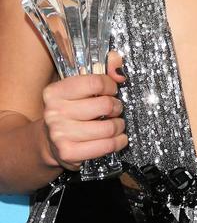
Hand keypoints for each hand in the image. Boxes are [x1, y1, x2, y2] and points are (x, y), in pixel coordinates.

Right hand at [41, 51, 127, 170]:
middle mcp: (54, 112)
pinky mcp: (69, 152)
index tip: (112, 90)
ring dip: (119, 125)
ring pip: (108, 127)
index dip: (111, 85)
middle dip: (117, 107)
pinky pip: (106, 146)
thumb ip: (105, 70)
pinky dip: (118, 142)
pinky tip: (118, 138)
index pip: (95, 82)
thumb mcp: (81, 87)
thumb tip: (120, 72)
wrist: (51, 141)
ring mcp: (60, 134)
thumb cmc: (72, 110)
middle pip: (105, 105)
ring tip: (116, 124)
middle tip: (115, 109)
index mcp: (55, 92)